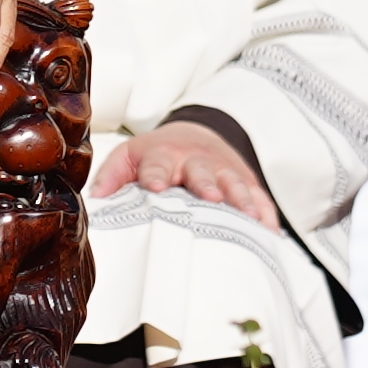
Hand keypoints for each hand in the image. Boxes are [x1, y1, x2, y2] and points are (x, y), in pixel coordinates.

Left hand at [92, 119, 273, 219]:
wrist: (196, 135)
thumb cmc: (157, 155)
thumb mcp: (129, 156)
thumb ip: (112, 176)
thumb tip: (97, 199)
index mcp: (162, 154)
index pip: (156, 163)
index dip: (155, 174)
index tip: (155, 187)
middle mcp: (195, 160)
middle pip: (202, 171)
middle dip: (206, 184)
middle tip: (211, 197)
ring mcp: (224, 170)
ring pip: (235, 183)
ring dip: (242, 199)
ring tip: (249, 217)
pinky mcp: (246, 181)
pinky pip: (259, 197)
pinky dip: (265, 213)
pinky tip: (270, 232)